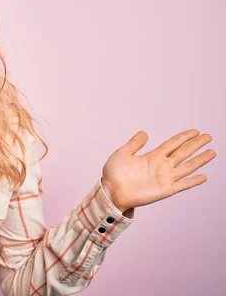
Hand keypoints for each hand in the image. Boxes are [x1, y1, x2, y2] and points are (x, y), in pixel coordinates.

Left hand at [101, 129, 215, 212]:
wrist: (111, 192)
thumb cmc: (113, 174)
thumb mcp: (122, 153)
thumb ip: (134, 143)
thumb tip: (144, 133)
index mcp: (152, 156)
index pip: (172, 144)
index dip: (183, 137)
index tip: (195, 131)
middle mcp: (161, 166)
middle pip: (183, 152)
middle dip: (196, 145)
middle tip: (208, 136)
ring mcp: (164, 178)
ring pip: (187, 166)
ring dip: (200, 160)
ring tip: (212, 152)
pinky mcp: (165, 190)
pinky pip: (183, 184)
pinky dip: (193, 181)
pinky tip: (204, 177)